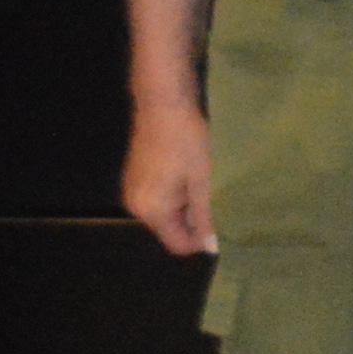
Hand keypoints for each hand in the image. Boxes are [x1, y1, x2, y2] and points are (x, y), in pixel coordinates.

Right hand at [124, 102, 216, 256]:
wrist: (162, 104)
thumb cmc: (187, 142)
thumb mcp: (201, 181)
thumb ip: (204, 217)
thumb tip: (210, 248)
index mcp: (151, 211)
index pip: (177, 244)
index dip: (200, 240)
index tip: (221, 224)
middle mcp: (135, 206)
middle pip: (169, 229)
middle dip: (192, 221)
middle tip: (213, 197)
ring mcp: (131, 191)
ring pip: (164, 213)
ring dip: (184, 206)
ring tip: (202, 183)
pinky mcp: (134, 177)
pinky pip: (157, 198)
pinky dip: (174, 194)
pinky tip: (188, 174)